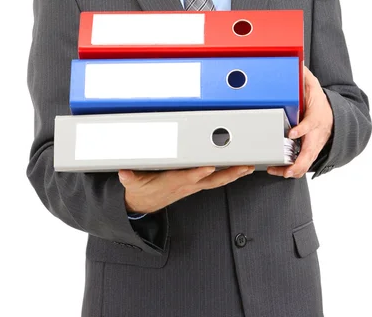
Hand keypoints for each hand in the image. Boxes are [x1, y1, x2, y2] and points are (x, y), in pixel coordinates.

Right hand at [118, 164, 254, 213]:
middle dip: (227, 174)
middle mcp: (186, 185)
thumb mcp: (132, 184)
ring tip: (248, 167)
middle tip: (243, 166)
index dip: (198, 173)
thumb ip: (129, 177)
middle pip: (210, 181)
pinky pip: (216, 181)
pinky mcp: (196, 185)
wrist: (144, 204)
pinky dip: (229, 175)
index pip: (187, 178)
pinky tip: (239, 169)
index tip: (209, 166)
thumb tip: (123, 172)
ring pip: (216, 181)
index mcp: (172, 183)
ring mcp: (193, 186)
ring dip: (233, 175)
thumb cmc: (141, 190)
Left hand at [267, 65, 333, 178]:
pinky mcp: (309, 152)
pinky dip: (290, 170)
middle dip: (298, 162)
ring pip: (305, 163)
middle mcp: (316, 135)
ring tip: (276, 171)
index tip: (292, 132)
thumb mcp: (313, 87)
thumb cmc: (319, 103)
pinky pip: (301, 165)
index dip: (301, 129)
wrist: (334, 117)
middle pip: (309, 152)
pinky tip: (276, 170)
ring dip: (292, 170)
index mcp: (316, 118)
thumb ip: (304, 77)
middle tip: (286, 168)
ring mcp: (313, 146)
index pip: (310, 125)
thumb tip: (297, 64)